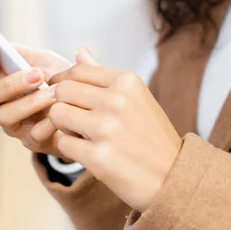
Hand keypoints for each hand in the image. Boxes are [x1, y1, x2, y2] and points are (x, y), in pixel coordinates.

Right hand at [0, 35, 92, 159]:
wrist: (85, 108)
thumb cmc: (60, 82)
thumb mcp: (48, 62)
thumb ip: (32, 54)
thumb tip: (11, 46)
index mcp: (1, 80)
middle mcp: (1, 104)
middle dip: (9, 84)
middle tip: (37, 74)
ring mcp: (15, 125)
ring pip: (6, 116)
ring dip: (32, 101)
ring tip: (55, 92)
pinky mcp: (34, 141)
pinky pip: (34, 134)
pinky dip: (49, 121)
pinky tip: (61, 111)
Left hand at [46, 51, 182, 212]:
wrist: (173, 178)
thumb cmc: (150, 135)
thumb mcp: (135, 98)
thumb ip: (103, 76)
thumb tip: (79, 51)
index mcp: (127, 81)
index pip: (77, 70)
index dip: (63, 82)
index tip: (65, 95)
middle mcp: (117, 100)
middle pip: (62, 90)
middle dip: (61, 103)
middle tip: (73, 117)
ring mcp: (107, 128)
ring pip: (57, 113)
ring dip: (63, 126)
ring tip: (81, 134)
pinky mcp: (98, 157)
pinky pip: (63, 143)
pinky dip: (70, 149)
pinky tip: (88, 152)